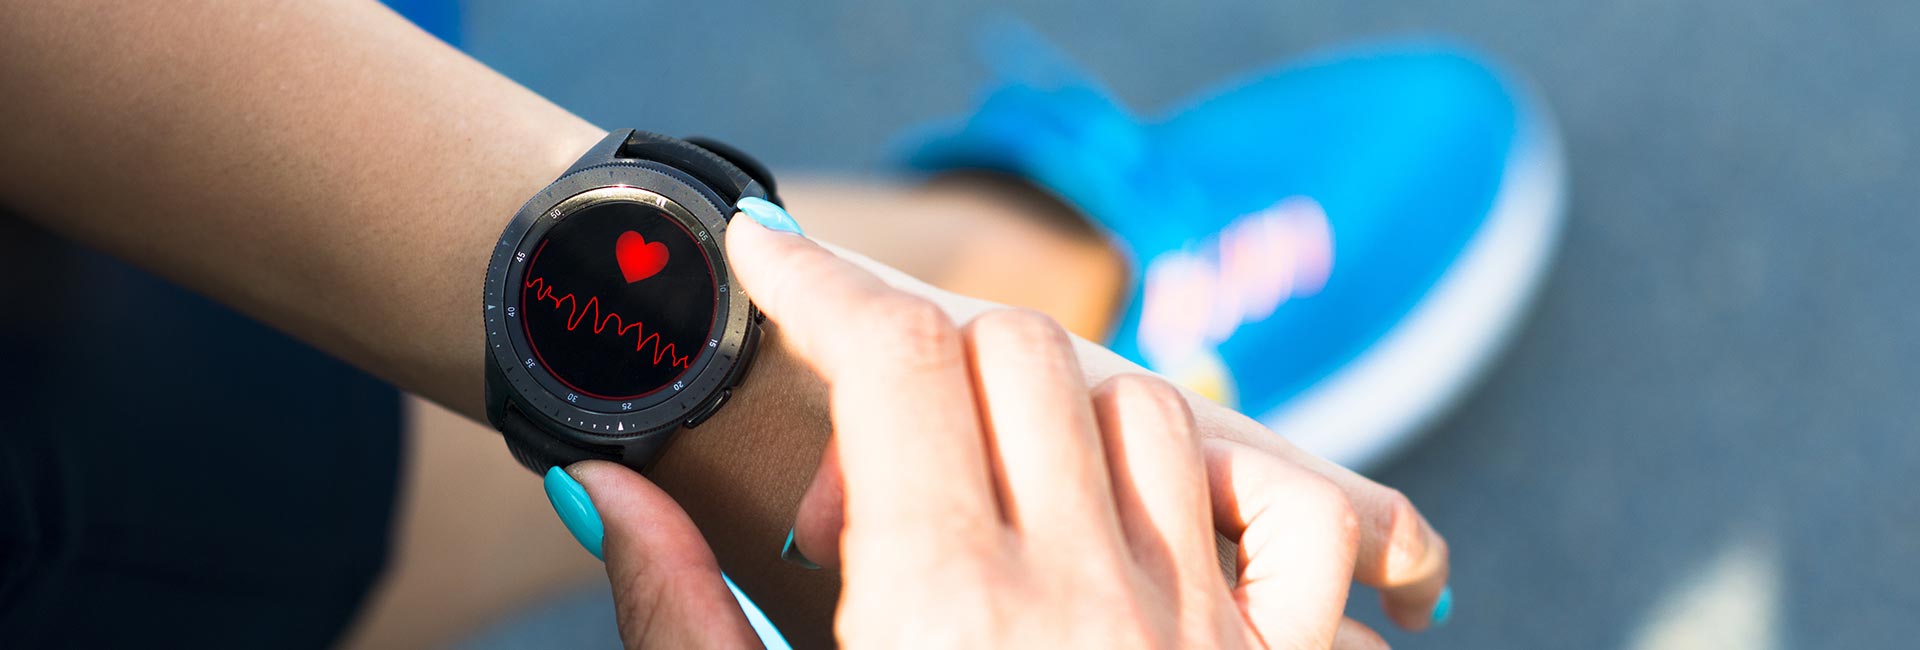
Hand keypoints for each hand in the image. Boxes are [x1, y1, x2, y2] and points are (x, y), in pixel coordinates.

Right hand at [568, 216, 1412, 647]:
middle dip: (923, 350)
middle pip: (1019, 353)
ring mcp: (1208, 634)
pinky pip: (1289, 515)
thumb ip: (680, 624)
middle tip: (858, 445)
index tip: (763, 251)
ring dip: (1054, 412)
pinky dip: (1226, 488)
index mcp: (943, 614)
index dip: (817, 281)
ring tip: (986, 506)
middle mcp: (1094, 598)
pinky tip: (1149, 544)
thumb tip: (599, 486)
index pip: (898, 362)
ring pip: (1148, 409)